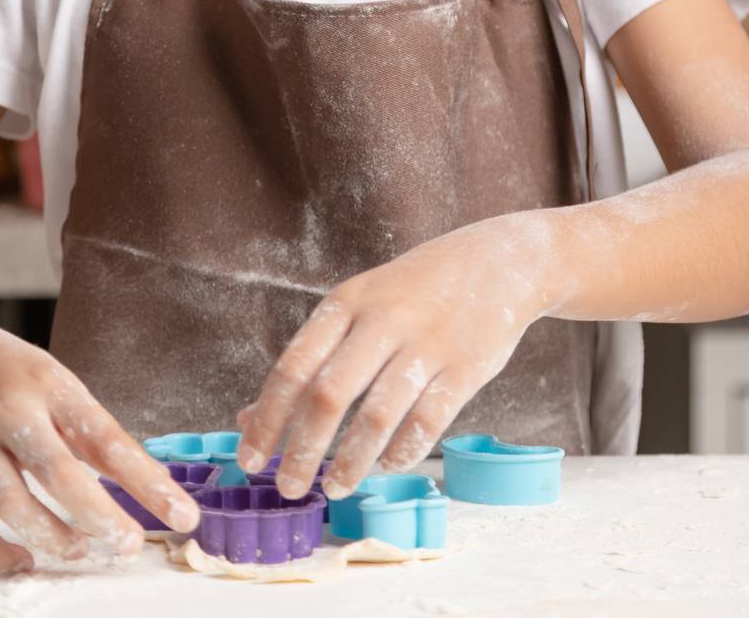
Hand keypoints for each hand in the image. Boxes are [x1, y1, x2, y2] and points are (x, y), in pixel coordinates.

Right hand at [0, 298, 199, 573]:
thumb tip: (131, 478)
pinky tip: (24, 559)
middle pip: (61, 477)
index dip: (148, 483)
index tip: (183, 514)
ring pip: (15, 508)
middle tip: (130, 546)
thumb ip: (80, 426)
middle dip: (102, 520)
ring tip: (84, 554)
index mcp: (49, 382)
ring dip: (56, 541)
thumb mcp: (46, 376)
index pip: (108, 439)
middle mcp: (10, 411)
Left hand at [234, 210, 548, 498]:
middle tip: (289, 488)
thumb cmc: (414, 291)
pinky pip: (427, 422)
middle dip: (302, 450)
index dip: (267, 418)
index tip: (249, 460)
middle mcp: (383, 320)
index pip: (294, 366)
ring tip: (335, 488)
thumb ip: (312, 356)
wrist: (499, 260)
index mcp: (348, 301)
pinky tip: (387, 465)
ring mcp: (427, 343)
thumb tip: (250, 416)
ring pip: (378, 416)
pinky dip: (402, 452)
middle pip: (329, 395)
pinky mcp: (466, 367)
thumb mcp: (359, 305)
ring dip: (350, 462)